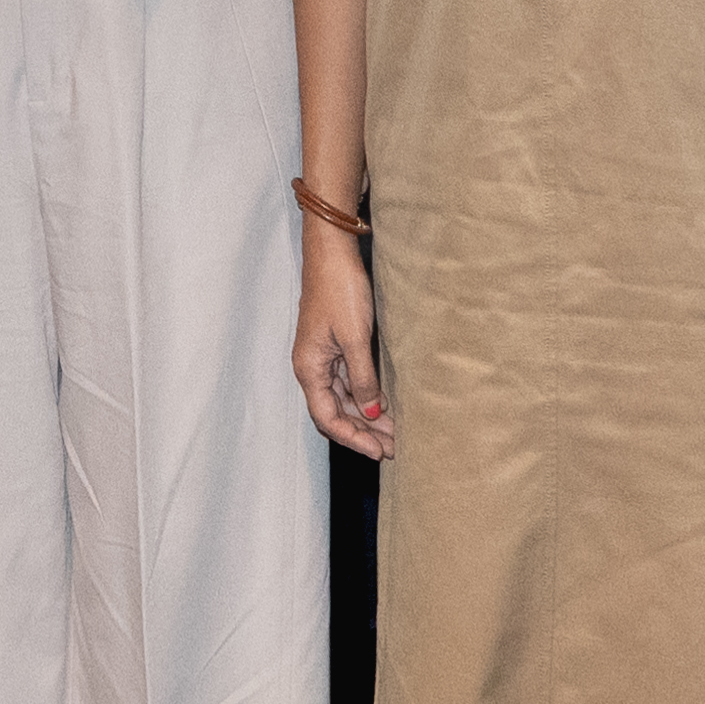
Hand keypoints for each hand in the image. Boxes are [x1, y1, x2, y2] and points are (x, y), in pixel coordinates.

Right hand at [295, 230, 392, 461]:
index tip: (380, 451)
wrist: (333, 252)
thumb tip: (371, 412)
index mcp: (309, 368)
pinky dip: (367, 395)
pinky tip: (385, 403)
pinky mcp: (336, 345)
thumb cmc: (339, 289)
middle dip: (363, 432)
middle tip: (394, 448)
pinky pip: (349, 380)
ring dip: (367, 416)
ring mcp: (324, 357)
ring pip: (344, 398)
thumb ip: (363, 378)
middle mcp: (313, 367)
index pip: (327, 418)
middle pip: (335, 412)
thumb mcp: (355, 337)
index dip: (353, 438)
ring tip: (395, 431)